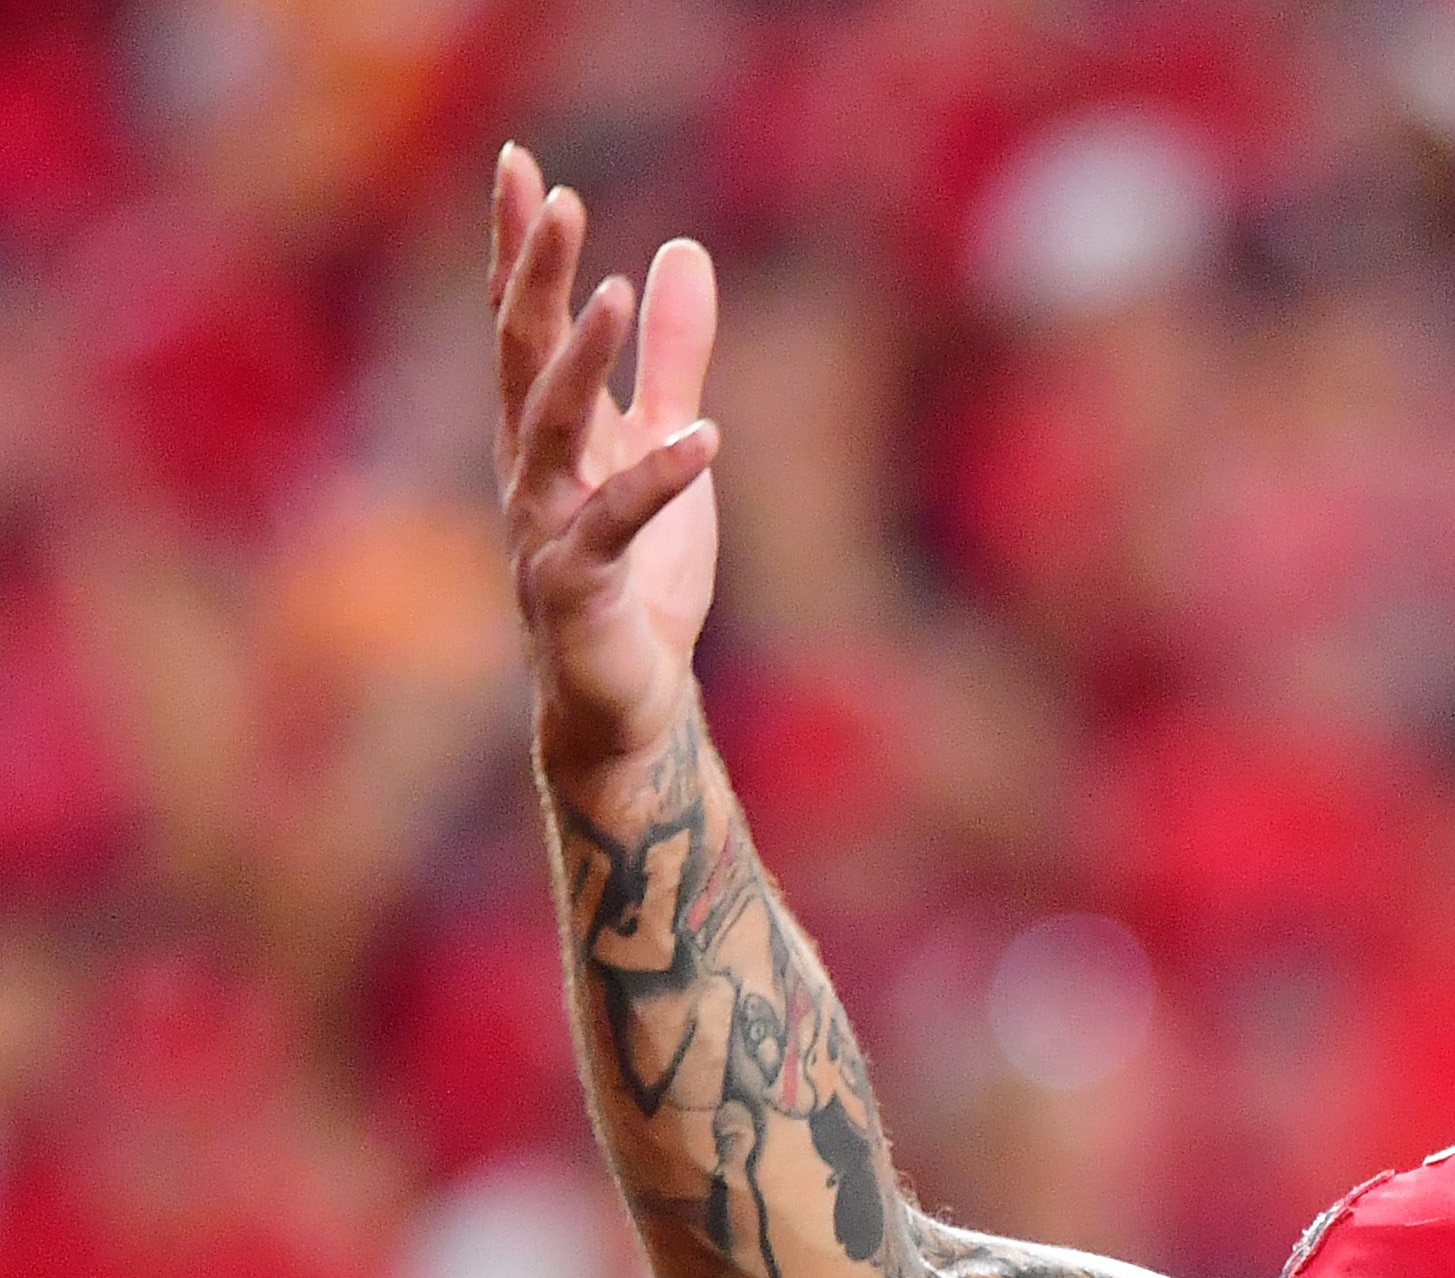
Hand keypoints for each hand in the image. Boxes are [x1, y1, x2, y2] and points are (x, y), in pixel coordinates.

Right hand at [493, 146, 722, 777]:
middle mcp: (529, 468)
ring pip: (550, 427)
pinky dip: (658, 480)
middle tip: (550, 194)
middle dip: (531, 274)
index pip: (523, 322)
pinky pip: (615, 523)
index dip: (518, 246)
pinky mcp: (578, 587)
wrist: (625, 703)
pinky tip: (705, 438)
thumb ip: (672, 357)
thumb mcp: (667, 444)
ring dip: (579, 359)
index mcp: (546, 432)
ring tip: (612, 290)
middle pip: (522, 354)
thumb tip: (678, 252)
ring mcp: (544, 526)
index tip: (520, 164)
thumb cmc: (639, 578)